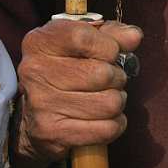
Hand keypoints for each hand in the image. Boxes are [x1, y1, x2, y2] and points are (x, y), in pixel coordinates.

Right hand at [11, 19, 142, 167]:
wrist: (34, 111)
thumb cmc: (66, 65)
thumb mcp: (85, 39)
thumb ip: (113, 33)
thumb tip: (134, 37)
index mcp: (41, 41)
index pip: (84, 38)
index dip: (109, 46)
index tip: (111, 53)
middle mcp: (35, 71)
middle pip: (102, 74)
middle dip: (117, 76)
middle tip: (111, 79)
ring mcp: (42, 104)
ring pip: (109, 103)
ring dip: (117, 100)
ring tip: (107, 96)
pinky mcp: (52, 134)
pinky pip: (105, 129)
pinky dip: (115, 124)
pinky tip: (105, 117)